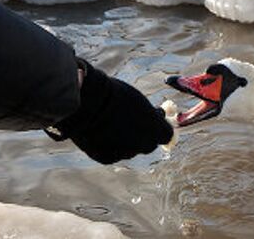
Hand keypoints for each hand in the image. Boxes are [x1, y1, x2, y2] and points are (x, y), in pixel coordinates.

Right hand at [48, 59, 172, 163]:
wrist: (87, 103)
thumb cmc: (115, 95)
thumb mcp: (139, 100)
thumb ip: (149, 114)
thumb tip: (155, 116)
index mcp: (154, 129)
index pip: (166, 135)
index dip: (160, 127)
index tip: (155, 116)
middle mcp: (142, 145)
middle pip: (149, 145)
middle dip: (144, 135)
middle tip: (134, 120)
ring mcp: (124, 153)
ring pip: (130, 149)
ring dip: (126, 140)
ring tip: (113, 122)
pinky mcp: (107, 158)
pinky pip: (113, 152)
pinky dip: (110, 144)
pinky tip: (101, 130)